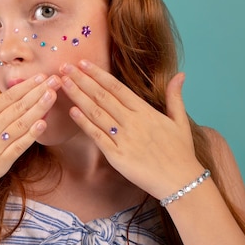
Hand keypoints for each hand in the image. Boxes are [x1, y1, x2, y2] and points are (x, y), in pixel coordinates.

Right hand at [0, 73, 60, 206]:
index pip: (6, 97)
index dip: (25, 86)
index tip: (40, 76)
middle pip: (18, 107)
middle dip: (38, 92)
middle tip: (56, 80)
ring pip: (22, 124)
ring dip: (39, 108)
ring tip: (53, 95)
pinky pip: (19, 147)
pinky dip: (32, 135)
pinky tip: (43, 124)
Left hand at [60, 60, 202, 199]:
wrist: (181, 181)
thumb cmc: (181, 152)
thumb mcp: (180, 121)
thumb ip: (175, 96)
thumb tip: (180, 74)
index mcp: (145, 111)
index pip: (117, 87)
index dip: (98, 74)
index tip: (83, 63)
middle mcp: (132, 121)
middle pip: (102, 96)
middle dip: (81, 80)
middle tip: (64, 67)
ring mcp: (123, 138)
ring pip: (96, 113)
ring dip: (78, 97)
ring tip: (63, 83)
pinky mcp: (117, 156)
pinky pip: (97, 136)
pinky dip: (84, 123)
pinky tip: (72, 111)